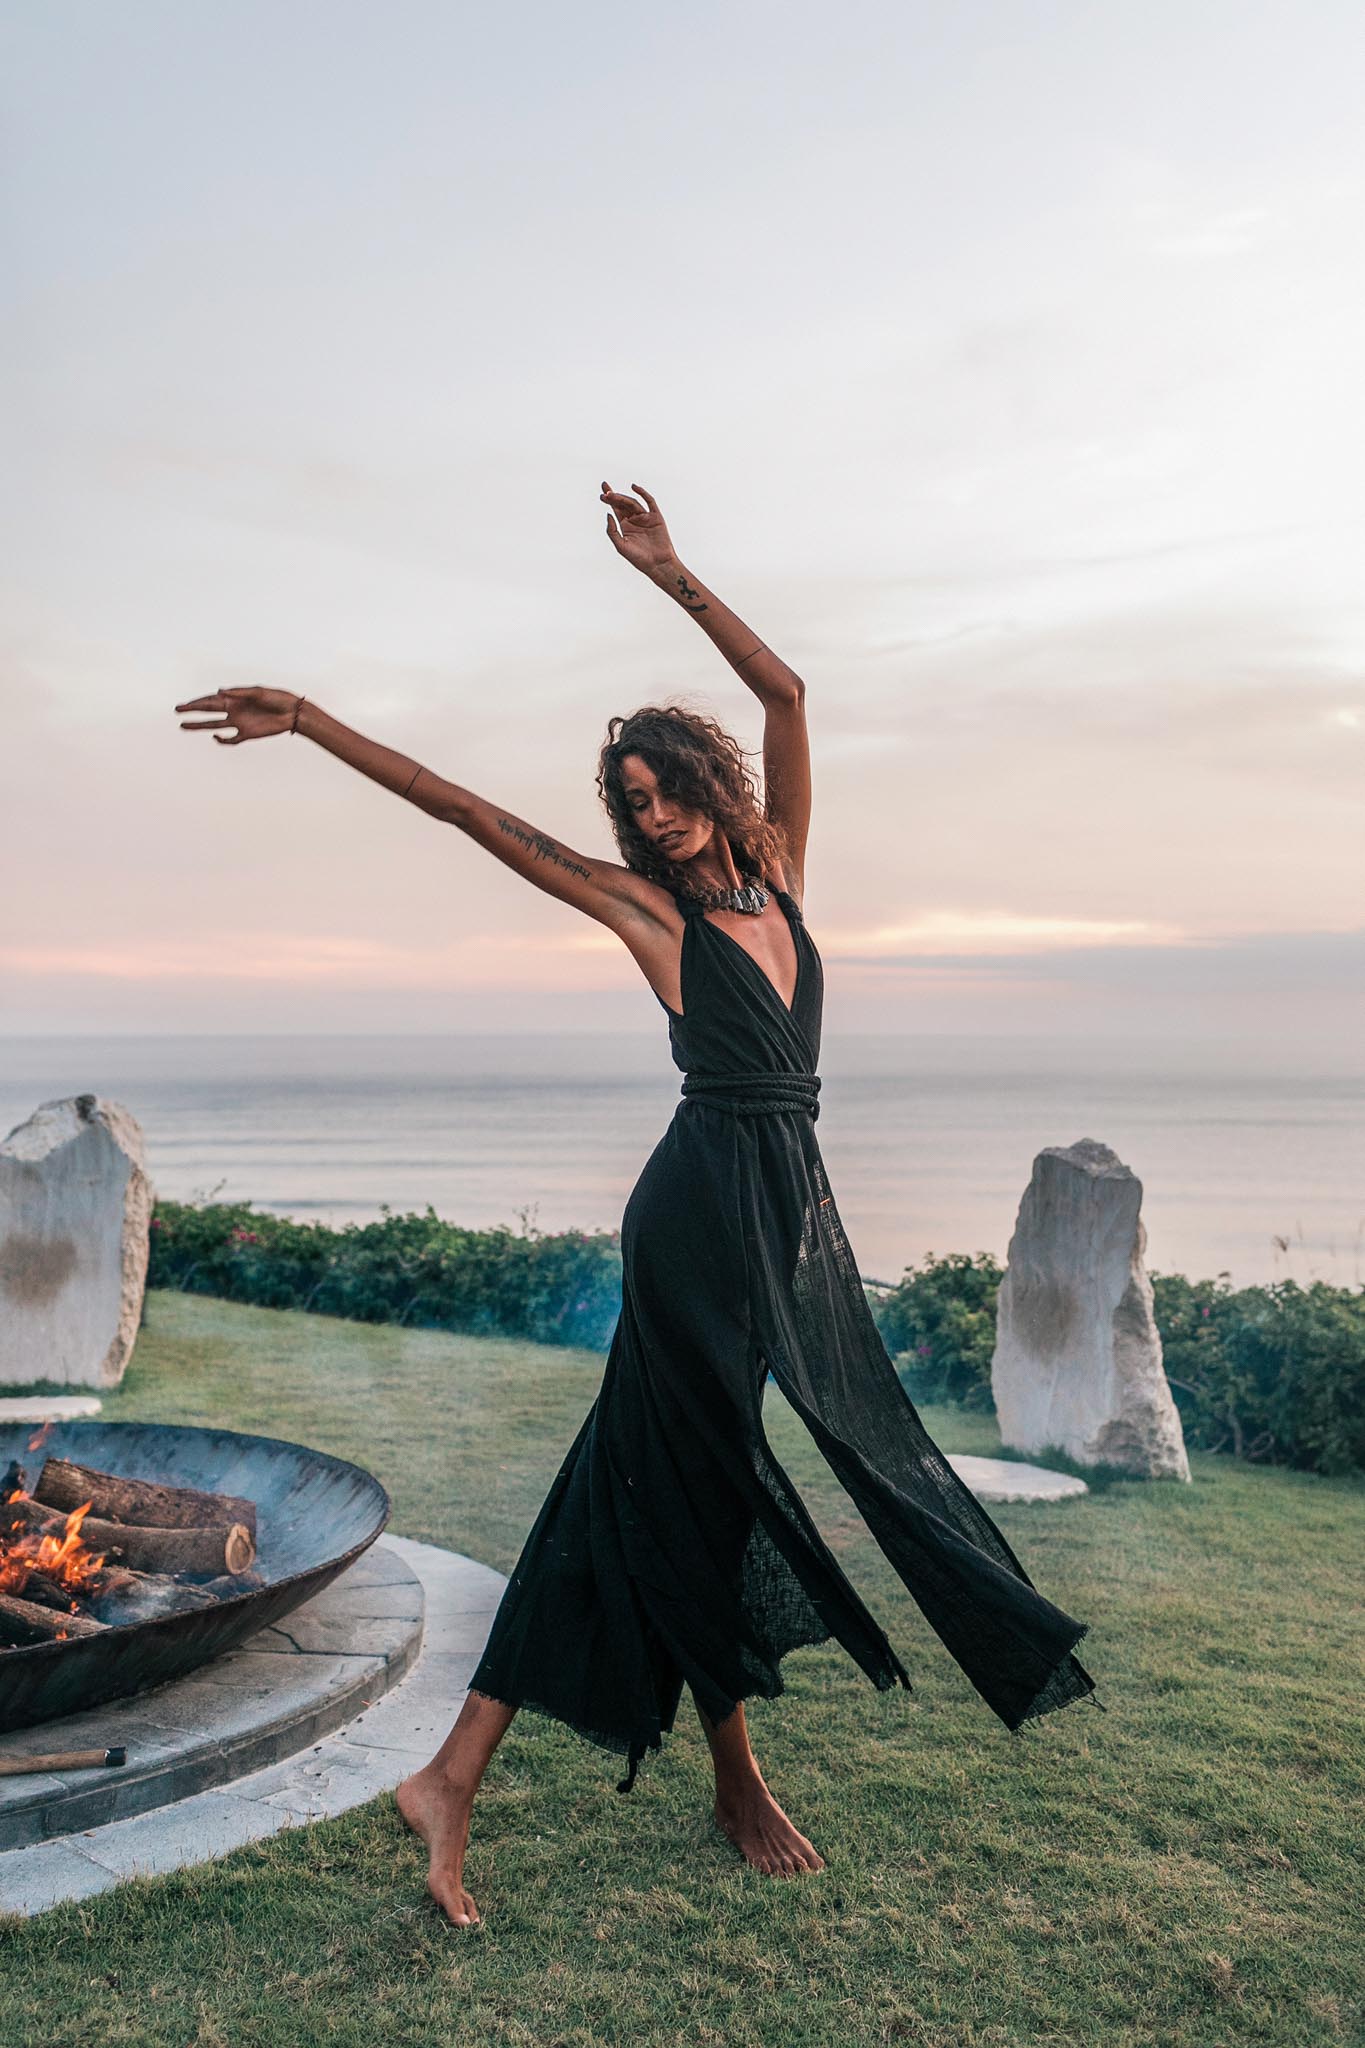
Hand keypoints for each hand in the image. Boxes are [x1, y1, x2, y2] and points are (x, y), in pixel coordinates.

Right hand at [175, 686, 301, 743]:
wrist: (293, 713)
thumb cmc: (277, 698)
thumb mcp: (257, 692)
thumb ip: (238, 692)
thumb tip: (219, 691)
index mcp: (235, 697)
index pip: (211, 699)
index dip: (197, 702)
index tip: (184, 705)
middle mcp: (234, 710)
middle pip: (208, 710)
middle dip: (192, 710)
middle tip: (177, 710)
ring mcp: (239, 722)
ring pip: (214, 725)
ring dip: (199, 725)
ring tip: (183, 726)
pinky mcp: (248, 734)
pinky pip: (231, 740)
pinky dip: (222, 740)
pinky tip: (215, 737)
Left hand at [600, 481, 679, 580]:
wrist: (657, 564)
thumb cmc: (639, 558)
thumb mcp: (621, 546)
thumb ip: (612, 531)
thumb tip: (608, 514)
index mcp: (625, 525)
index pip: (615, 509)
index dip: (609, 500)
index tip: (601, 493)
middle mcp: (635, 519)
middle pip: (622, 504)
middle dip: (613, 496)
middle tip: (605, 490)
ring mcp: (645, 517)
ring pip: (633, 503)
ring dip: (622, 497)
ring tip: (612, 495)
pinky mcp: (656, 517)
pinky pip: (650, 502)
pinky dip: (643, 493)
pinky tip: (634, 487)